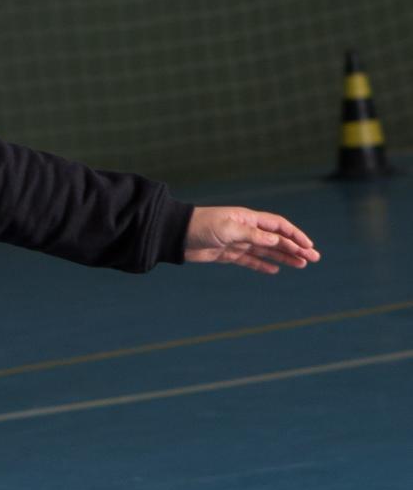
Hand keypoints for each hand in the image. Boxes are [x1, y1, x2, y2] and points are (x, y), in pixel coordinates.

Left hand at [183, 207, 319, 274]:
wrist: (176, 235)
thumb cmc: (201, 226)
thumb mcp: (228, 229)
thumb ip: (253, 235)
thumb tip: (277, 240)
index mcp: (248, 219)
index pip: (278, 226)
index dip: (295, 235)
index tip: (308, 246)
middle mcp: (246, 229)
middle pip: (276, 239)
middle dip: (295, 248)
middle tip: (313, 259)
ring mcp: (238, 242)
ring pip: (267, 250)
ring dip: (284, 257)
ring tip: (301, 266)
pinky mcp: (228, 254)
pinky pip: (250, 260)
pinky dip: (263, 265)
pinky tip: (275, 270)